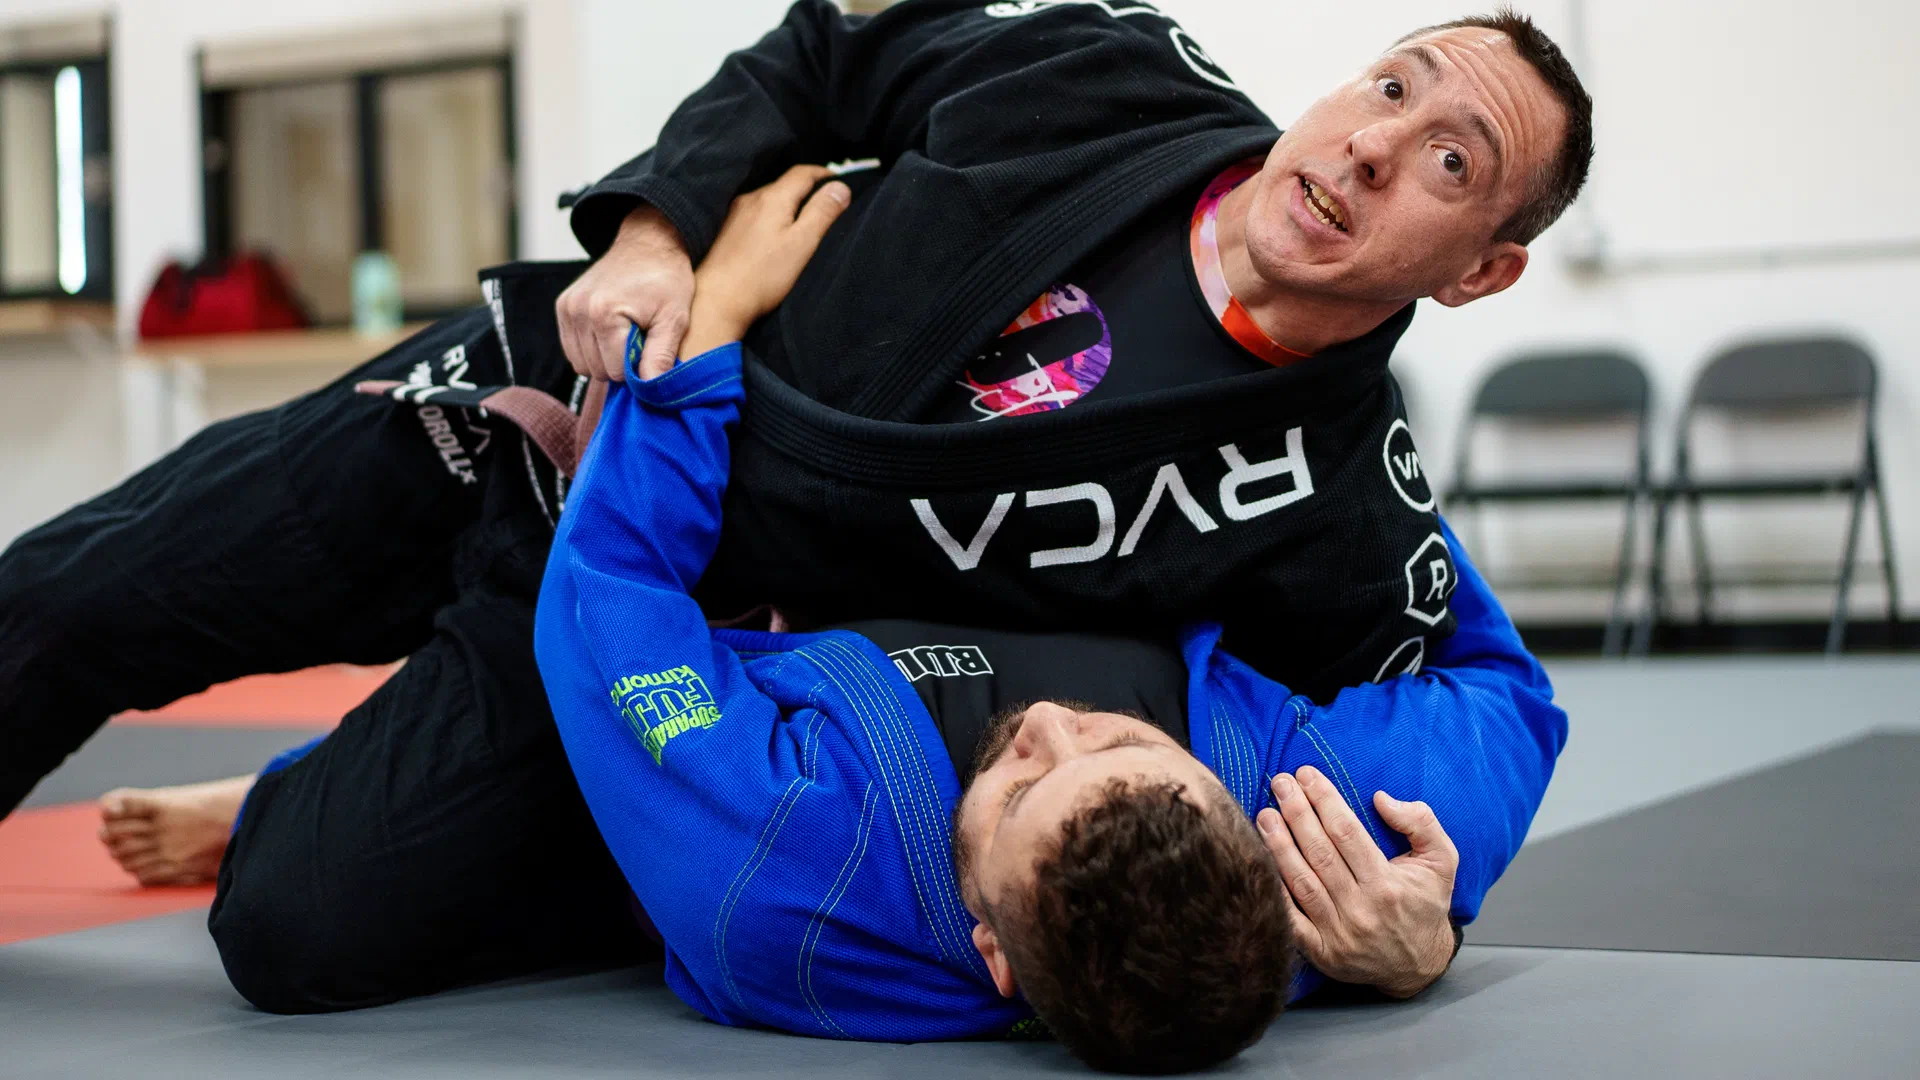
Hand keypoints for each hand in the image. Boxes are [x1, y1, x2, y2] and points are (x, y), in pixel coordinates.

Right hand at [557, 204, 693, 382]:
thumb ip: (661, 355)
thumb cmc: (666, 279)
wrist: (648, 243)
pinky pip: (572, 349)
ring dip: (605, 358)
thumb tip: (650, 388)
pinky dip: (591, 349)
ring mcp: (567, 308)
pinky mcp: (562, 307)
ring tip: (625, 334)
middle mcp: (578, 311)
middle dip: (620, 364)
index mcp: (604, 314)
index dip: (637, 368)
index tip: (650, 347)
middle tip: (640, 338)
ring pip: (582, 364)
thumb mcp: (675, 317)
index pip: (616, 372)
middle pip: (596, 370)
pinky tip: (611, 332)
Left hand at [678, 165, 850, 361]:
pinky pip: (758, 212)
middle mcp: (751, 198)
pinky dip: (774, 215)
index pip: (803, 172)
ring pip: (771, 198)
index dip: (825, 174)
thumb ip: (822, 212)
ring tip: (805, 219)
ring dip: (790, 203)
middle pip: (785, 183)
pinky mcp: (728, 230)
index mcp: (772, 197)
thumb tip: (841, 186)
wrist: (717, 301)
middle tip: (828, 202)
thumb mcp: (802, 243)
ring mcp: (736, 213)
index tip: (842, 183)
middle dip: (808, 188)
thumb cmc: (763, 275)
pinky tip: (778, 233)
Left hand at [1256, 765, 1458, 998]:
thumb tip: (1381, 799)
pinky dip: (1274, 891)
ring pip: (1301, 881)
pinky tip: (1259, 863)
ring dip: (1279, 845)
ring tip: (1264, 815)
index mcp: (1387, 885)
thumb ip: (1421, 823)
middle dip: (1297, 813)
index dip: (1324, 800)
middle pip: (1319, 852)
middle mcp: (1361, 910)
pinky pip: (1290, 918)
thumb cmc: (1425, 905)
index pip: (1347, 833)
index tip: (1307, 775)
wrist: (1418, 965)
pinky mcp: (1320, 952)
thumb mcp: (1442, 861)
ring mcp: (1338, 934)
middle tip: (1280, 783)